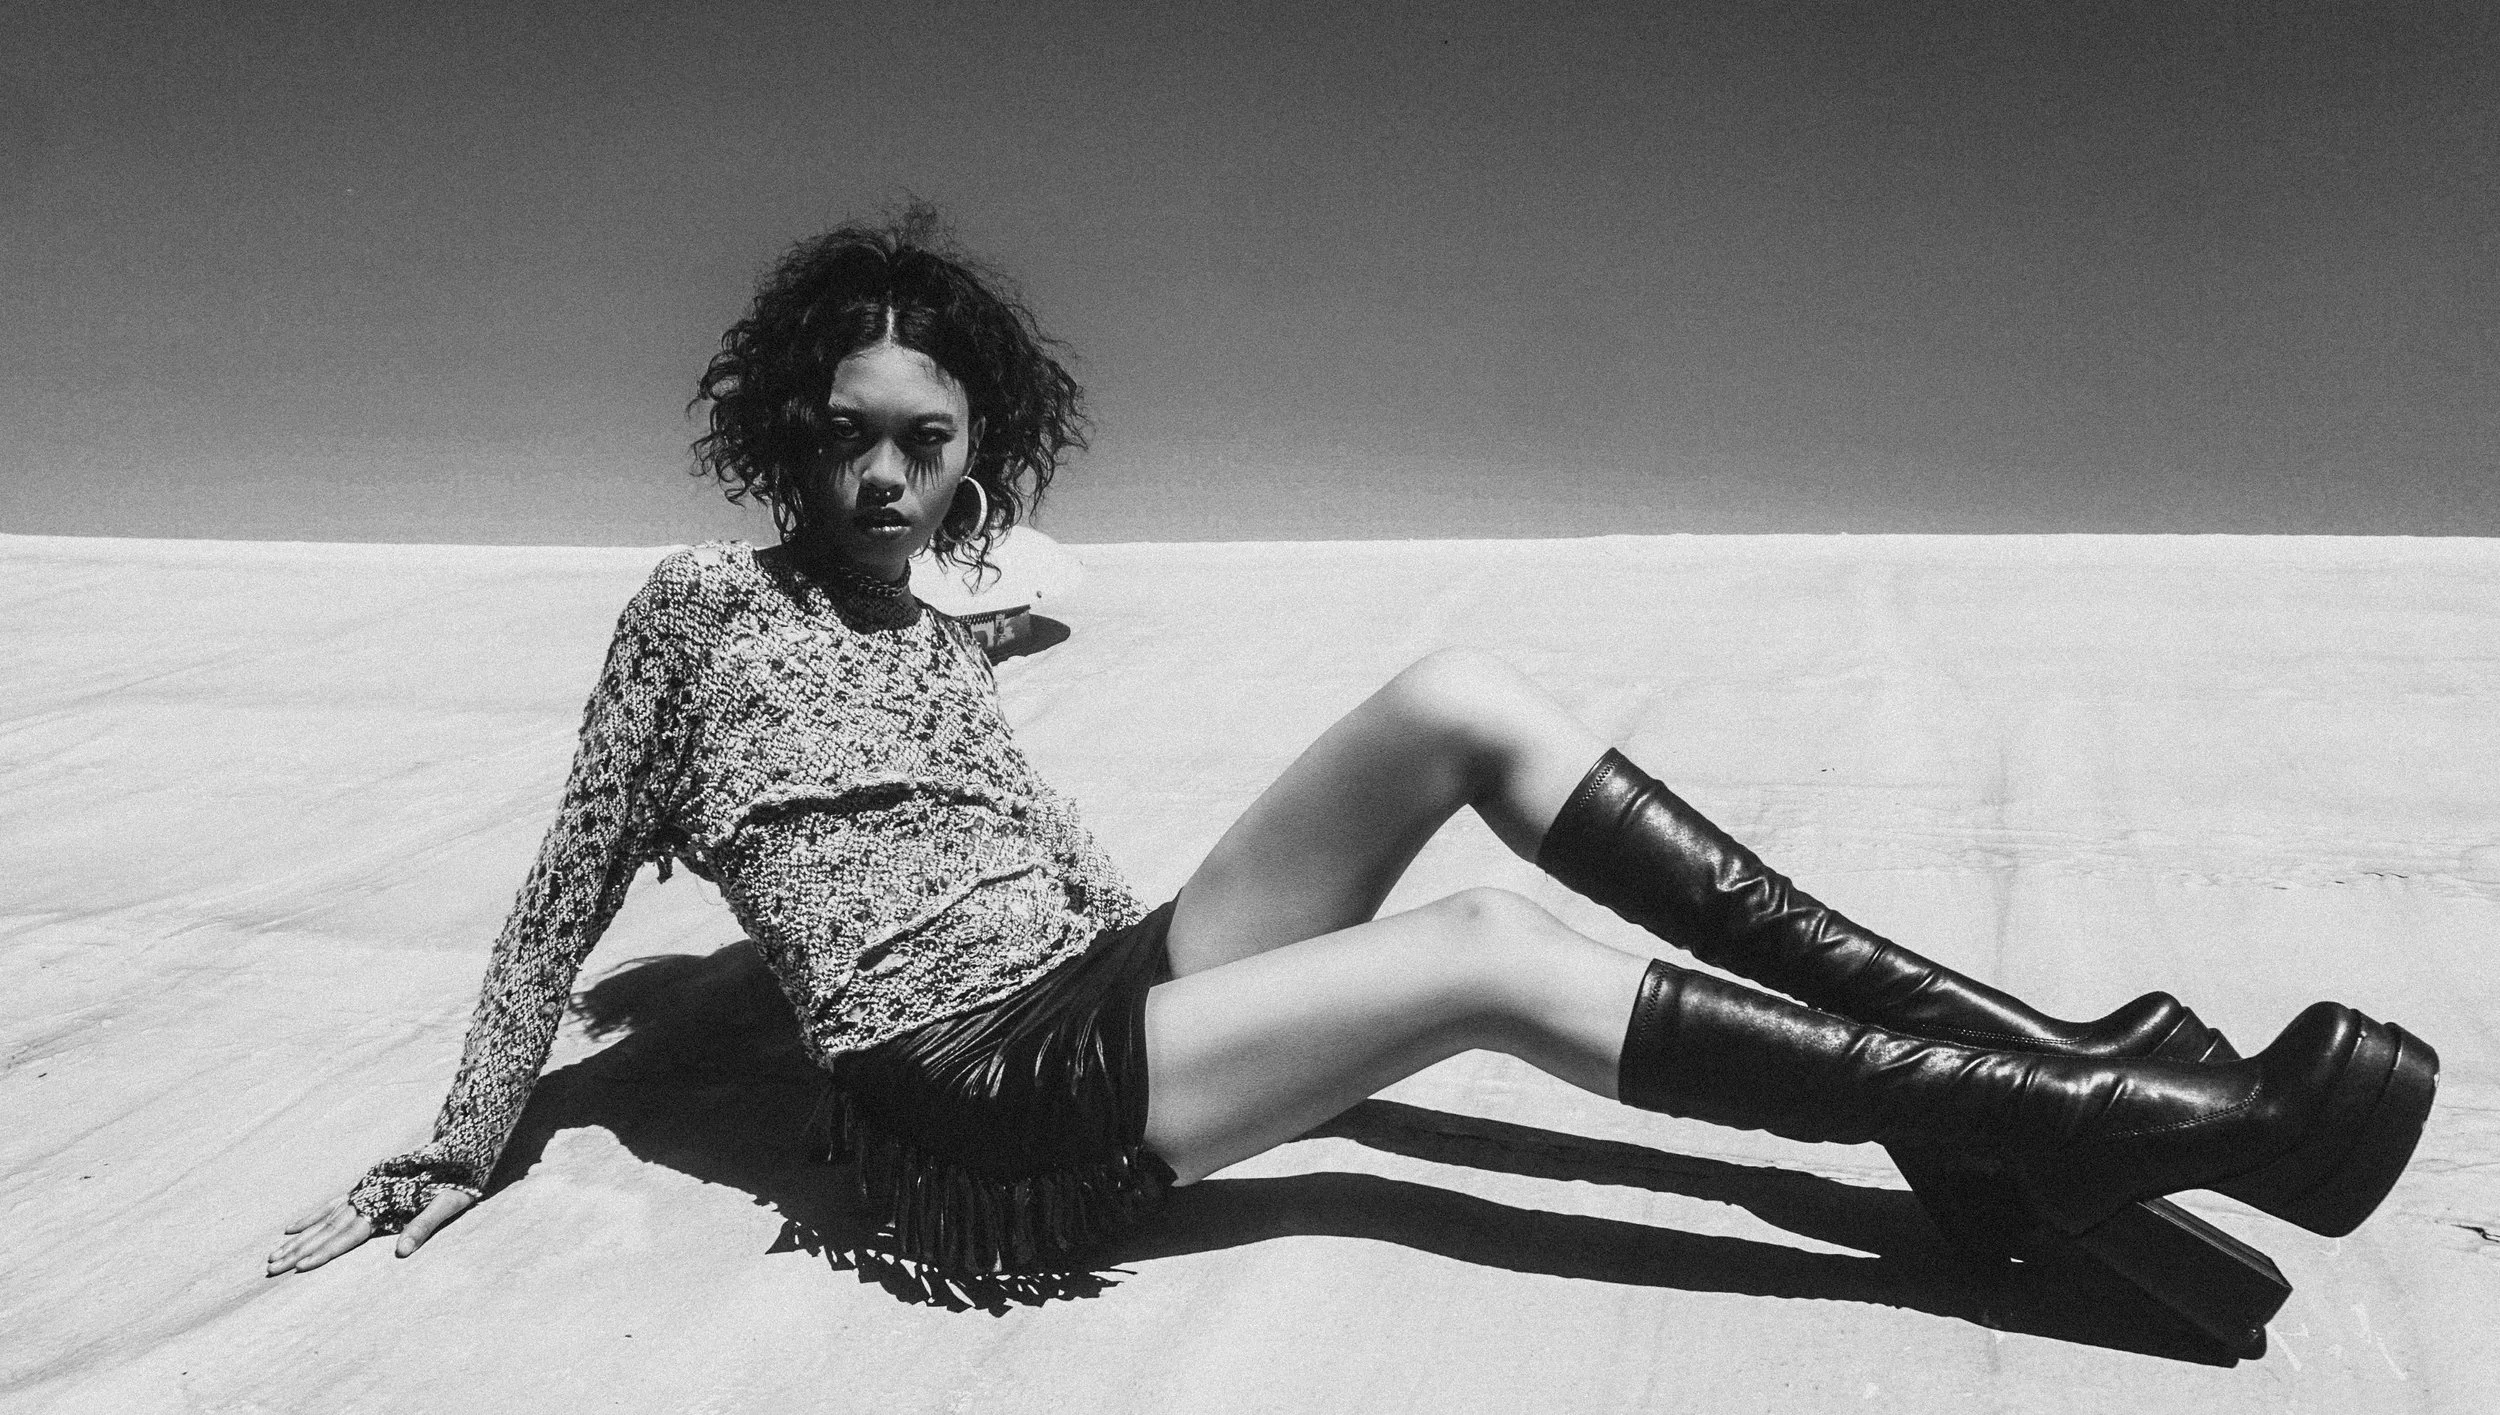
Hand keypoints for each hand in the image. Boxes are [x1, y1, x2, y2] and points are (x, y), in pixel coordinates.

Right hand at [265, 1188, 474, 1274]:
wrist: (459, 1151)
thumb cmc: (456, 1182)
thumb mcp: (447, 1205)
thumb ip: (423, 1226)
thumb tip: (401, 1253)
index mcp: (383, 1205)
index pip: (347, 1235)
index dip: (323, 1252)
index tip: (299, 1267)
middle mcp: (367, 1198)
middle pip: (326, 1229)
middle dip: (298, 1250)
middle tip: (270, 1268)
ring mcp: (363, 1192)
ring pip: (323, 1220)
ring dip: (298, 1239)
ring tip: (272, 1255)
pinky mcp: (366, 1188)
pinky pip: (331, 1205)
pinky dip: (312, 1217)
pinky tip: (292, 1227)